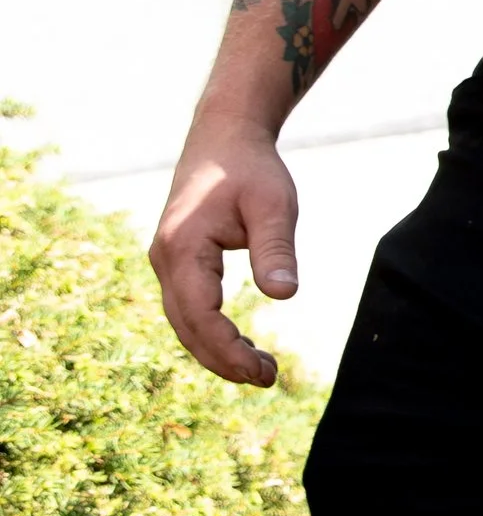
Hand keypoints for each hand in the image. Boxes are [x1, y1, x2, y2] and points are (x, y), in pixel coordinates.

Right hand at [150, 120, 299, 387]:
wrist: (223, 136)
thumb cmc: (251, 168)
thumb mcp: (274, 205)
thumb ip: (276, 249)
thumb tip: (284, 295)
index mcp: (183, 246)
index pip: (199, 315)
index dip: (226, 350)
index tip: (261, 371)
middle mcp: (165, 258)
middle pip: (186, 327)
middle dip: (222, 360)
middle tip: (267, 379)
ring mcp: (166, 260)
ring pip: (184, 321)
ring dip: (217, 350)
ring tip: (261, 369)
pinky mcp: (177, 261)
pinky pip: (188, 307)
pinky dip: (211, 331)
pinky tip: (241, 344)